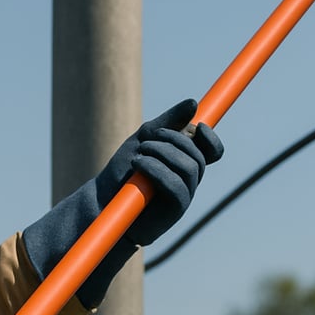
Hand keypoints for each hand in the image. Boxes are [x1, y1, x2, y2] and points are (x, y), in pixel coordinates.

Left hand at [94, 98, 223, 245]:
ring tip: (139, 153)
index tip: (198, 126)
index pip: (213, 152)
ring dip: (163, 153)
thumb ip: (169, 122)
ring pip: (190, 168)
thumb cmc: (123, 170)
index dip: (211, 139)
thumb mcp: (145, 138)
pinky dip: (157, 169)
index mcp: (185, 163)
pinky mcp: (175, 210)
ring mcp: (184, 196)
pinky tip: (138, 164)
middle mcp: (189, 180)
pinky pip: (177, 186)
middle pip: (198, 156)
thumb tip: (194, 104)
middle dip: (175, 140)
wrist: (102, 199)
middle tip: (147, 140)